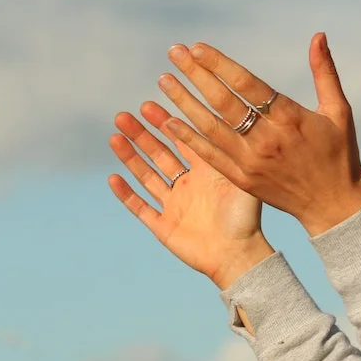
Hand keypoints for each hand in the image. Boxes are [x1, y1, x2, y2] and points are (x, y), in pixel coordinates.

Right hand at [107, 102, 274, 290]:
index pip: (181, 140)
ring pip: (146, 176)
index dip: (164, 123)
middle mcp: (187, 185)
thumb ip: (229, 150)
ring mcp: (174, 205)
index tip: (148, 103)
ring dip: (130, 157)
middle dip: (141, 135)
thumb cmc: (247, 218)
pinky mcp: (164, 226)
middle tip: (124, 116)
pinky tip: (113, 178)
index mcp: (205, 172)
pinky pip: (140, 207)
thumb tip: (225, 115)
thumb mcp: (240, 177)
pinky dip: (126, 193)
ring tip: (115, 137)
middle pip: (158, 154)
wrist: (240, 256)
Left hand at [155, 33, 360, 236]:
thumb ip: (324, 72)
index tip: (196, 48)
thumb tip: (318, 35)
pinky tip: (169, 122)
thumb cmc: (339, 153)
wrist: (333, 205)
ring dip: (184, 102)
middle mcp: (266, 139)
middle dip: (196, 75)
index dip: (219, 64)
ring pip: (210, 127)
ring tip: (164, 81)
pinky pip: (209, 156)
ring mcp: (251, 161)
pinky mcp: (242, 179)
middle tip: (173, 53)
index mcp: (290, 118)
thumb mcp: (338, 111)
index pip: (247, 84)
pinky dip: (188, 138)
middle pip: (223, 102)